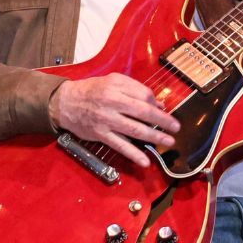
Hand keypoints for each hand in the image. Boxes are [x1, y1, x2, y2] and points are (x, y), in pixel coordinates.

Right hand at [50, 73, 179, 166]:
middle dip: (162, 121)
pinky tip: (145, 161)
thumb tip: (158, 104)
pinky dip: (133, 154)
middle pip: (143, 112)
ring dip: (154, 137)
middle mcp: (112, 103)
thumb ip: (135, 89)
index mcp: (117, 87)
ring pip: (135, 130)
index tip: (164, 110)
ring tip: (168, 141)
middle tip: (176, 127)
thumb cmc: (92, 90)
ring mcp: (107, 120)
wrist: (66, 102)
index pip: (143, 95)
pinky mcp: (101, 135)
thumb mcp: (113, 81)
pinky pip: (120, 146)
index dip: (156, 103)